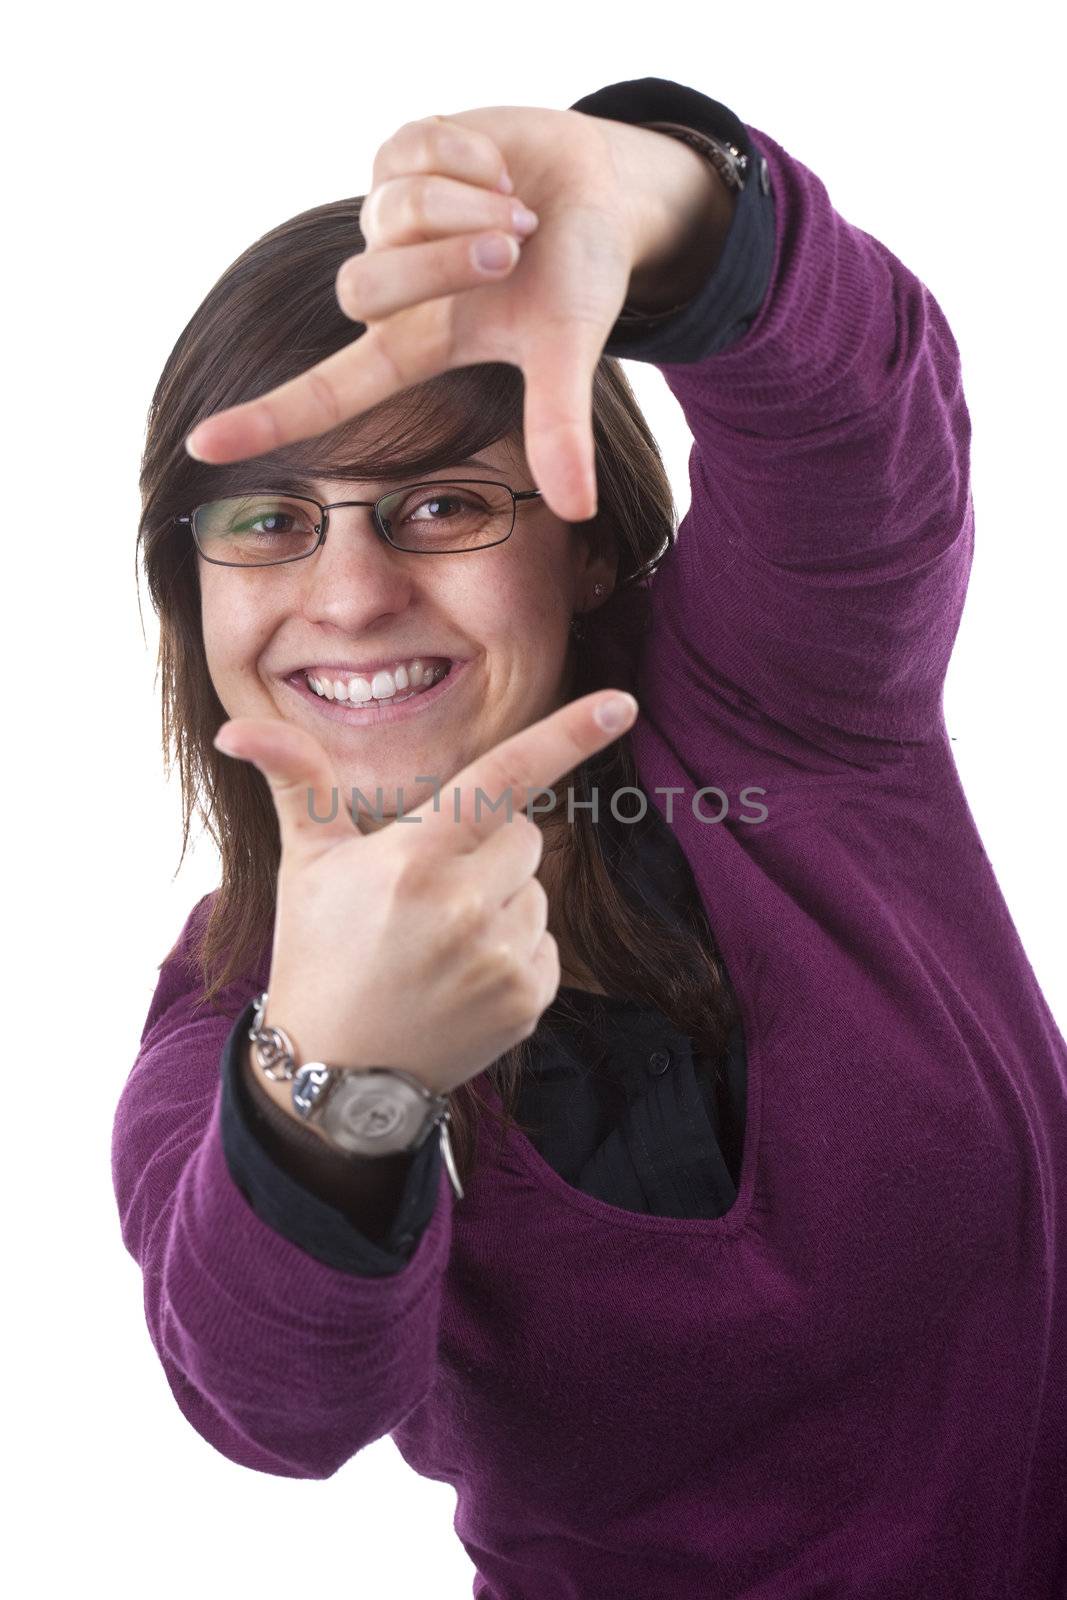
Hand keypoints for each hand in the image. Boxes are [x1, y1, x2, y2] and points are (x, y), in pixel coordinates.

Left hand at [182, 106, 727, 523]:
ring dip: (469, 207)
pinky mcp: (398, 156)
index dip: (266, 420)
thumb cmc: (577, 279)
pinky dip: (473, 158)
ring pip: (390, 214)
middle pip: (360, 290)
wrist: (600, 192)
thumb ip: (561, 428)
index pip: (325, 395)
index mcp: (414, 348)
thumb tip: (577, 509)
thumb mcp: (569, 352)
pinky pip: (414, 152)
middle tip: (512, 251)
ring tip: (522, 216)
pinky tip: (501, 171)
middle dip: (443, 263)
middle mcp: (389, 291)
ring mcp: (388, 222)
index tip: (201, 447)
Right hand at [214, 687, 637, 1096]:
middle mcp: (466, 907)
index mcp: (414, 860)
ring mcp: (502, 959)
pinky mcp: (529, 1001)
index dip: (566, 737)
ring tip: (440, 939)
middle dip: (489, 844)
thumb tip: (237, 727)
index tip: (619, 704)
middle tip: (430, 885)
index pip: (503, 780)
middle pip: (524, 834)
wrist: (335, 1073)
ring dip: (501, 899)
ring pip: (536, 889)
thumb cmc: (318, 952)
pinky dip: (514, 949)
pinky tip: (462, 974)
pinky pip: (545, 942)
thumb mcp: (303, 865)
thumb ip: (296, 783)